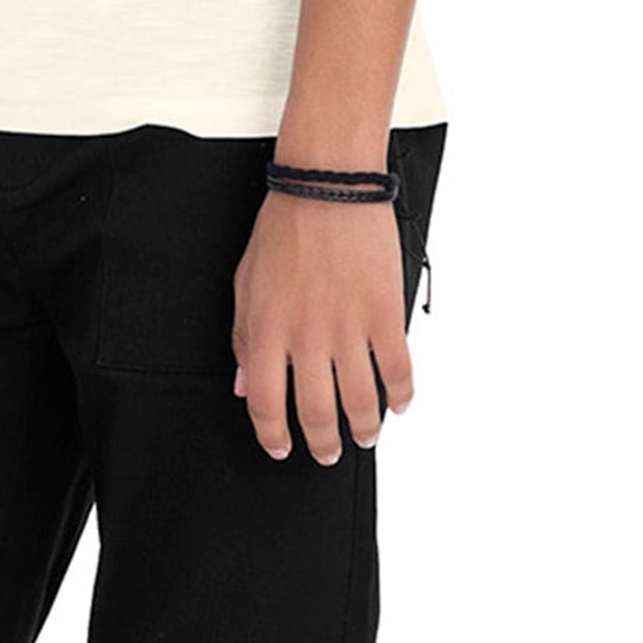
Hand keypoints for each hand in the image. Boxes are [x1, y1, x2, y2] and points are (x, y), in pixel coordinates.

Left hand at [231, 191, 411, 464]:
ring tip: (364, 438)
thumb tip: (242, 385)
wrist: (327, 188)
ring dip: (363, 427)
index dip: (272, 436)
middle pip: (314, 411)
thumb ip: (241, 339)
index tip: (280, 449)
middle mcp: (306, 337)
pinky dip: (401, 393)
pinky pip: (398, 367)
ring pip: (359, 399)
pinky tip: (400, 404)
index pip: (265, 404)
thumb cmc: (283, 231)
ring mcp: (348, 327)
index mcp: (266, 332)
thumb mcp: (244, 285)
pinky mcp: (385, 312)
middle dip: (321, 442)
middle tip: (327, 453)